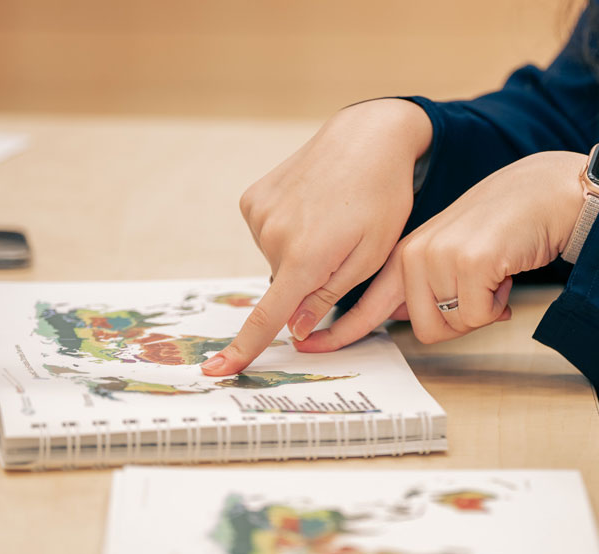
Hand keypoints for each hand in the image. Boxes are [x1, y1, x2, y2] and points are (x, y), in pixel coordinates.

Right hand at [201, 99, 432, 375]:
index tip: (217, 370)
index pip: (268, 315)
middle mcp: (273, 236)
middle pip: (284, 287)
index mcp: (305, 257)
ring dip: (299, 254)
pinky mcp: (253, 198)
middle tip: (343, 246)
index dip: (244, 348)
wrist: (366, 138)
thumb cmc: (381, 199)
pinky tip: (312, 208)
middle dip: (309, 281)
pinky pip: (267, 235)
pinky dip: (287, 232)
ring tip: (330, 220)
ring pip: (276, 260)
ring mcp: (258, 214)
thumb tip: (296, 328)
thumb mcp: (371, 257)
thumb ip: (329, 295)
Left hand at [294, 151, 586, 351]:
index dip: (338, 331)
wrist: (544, 194)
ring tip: (493, 276)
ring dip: (480, 312)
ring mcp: (439, 257)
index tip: (307, 346)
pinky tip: (505, 273)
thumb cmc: (504, 227)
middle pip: (424, 329)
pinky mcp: (469, 262)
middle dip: (460, 322)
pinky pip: (478, 316)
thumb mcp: (450, 254)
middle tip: (482, 292)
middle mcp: (415, 256)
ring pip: (451, 326)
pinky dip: (498, 305)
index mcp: (406, 255)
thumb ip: (422, 285)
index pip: (365, 302)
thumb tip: (401, 320)